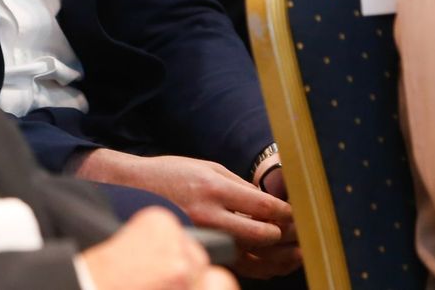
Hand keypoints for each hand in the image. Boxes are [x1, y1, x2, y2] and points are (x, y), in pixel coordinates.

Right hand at [69, 150, 296, 274]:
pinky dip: (259, 267)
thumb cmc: (172, 174)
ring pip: (250, 255)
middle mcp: (209, 215)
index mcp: (213, 188)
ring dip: (278, 256)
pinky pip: (236, 265)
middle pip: (259, 233)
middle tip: (299, 232)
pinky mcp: (200, 248)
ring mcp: (203, 235)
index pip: (262, 205)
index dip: (286, 212)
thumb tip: (269, 202)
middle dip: (285, 234)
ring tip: (296, 252)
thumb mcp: (208, 167)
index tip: (297, 212)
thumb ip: (240, 185)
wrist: (134, 188)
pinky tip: (273, 263)